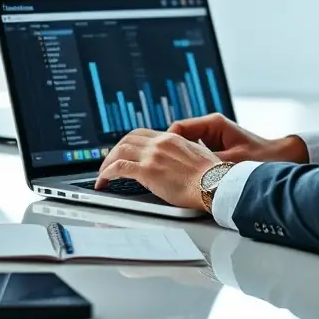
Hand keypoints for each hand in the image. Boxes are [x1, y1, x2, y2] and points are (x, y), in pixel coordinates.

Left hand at [95, 128, 218, 208]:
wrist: (215, 184)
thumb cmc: (211, 176)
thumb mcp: (197, 156)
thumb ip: (182, 154)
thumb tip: (176, 162)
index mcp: (172, 138)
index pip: (142, 134)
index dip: (128, 143)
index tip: (123, 153)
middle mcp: (160, 143)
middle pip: (127, 139)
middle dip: (114, 151)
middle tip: (109, 164)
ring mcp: (153, 156)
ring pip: (119, 151)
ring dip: (107, 163)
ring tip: (103, 175)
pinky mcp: (147, 172)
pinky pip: (118, 168)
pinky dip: (106, 173)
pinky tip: (103, 182)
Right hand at [167, 113, 308, 163]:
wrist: (282, 158)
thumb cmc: (262, 158)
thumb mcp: (232, 162)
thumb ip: (209, 164)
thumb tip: (187, 171)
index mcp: (213, 124)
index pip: (178, 128)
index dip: (166, 143)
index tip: (158, 157)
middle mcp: (211, 127)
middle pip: (178, 136)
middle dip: (168, 151)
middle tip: (158, 167)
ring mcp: (213, 138)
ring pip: (185, 146)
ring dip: (178, 158)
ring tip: (170, 173)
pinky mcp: (216, 149)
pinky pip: (195, 154)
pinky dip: (189, 163)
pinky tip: (187, 177)